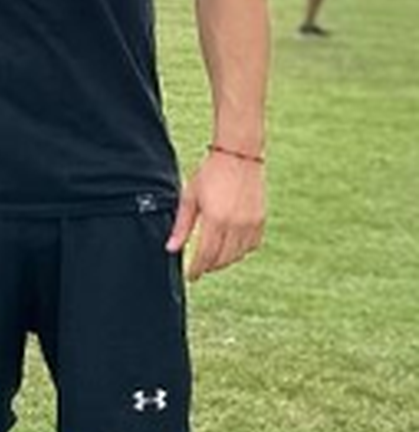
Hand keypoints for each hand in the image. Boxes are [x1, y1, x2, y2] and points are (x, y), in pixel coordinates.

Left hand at [166, 151, 264, 279]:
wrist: (238, 155)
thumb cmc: (211, 173)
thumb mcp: (190, 198)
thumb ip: (182, 226)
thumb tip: (171, 248)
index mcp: (216, 220)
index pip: (206, 256)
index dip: (197, 269)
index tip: (191, 276)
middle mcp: (236, 224)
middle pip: (222, 259)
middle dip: (209, 267)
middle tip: (199, 267)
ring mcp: (251, 223)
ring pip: (238, 255)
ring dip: (224, 260)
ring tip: (213, 258)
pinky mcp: (261, 220)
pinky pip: (252, 246)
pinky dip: (240, 251)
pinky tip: (231, 247)